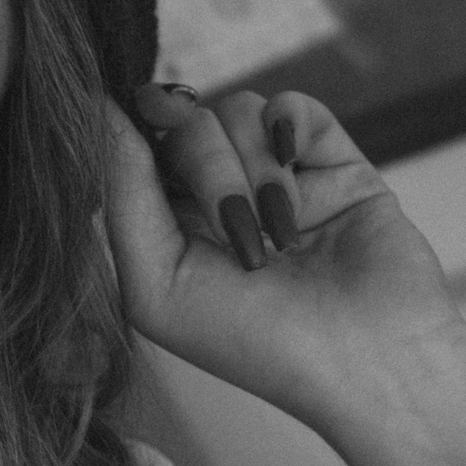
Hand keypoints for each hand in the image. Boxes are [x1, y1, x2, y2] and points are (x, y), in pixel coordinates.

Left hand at [102, 82, 465, 430]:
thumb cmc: (254, 342)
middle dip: (207, 170)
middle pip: (185, 126)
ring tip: (282, 233)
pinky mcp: (333, 162)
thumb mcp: (156, 284)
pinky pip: (291, 105)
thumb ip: (123, 198)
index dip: (137, 133)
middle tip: (241, 234)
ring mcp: (278, 177)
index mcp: (171, 228)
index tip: (144, 119)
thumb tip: (102, 112)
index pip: (138, 153)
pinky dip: (287, 124)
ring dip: (253, 169)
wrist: (364, 360)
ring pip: (237, 112)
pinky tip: (293, 161)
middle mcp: (221, 198)